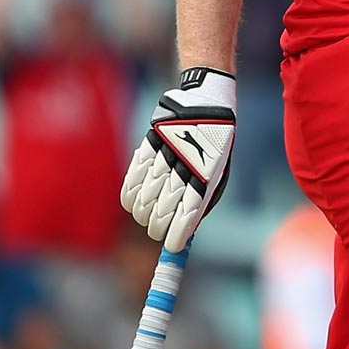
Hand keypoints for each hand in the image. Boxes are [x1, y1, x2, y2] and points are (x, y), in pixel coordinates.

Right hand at [121, 68, 235, 250]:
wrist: (206, 102)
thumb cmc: (215, 143)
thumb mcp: (219, 170)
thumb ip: (204, 199)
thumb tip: (188, 230)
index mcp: (207, 175)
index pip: (187, 215)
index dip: (177, 235)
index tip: (174, 246)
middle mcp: (182, 168)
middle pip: (162, 211)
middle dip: (159, 228)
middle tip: (159, 232)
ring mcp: (162, 158)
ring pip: (143, 200)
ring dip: (143, 215)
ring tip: (148, 219)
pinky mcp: (147, 148)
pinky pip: (131, 181)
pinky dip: (129, 198)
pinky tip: (134, 206)